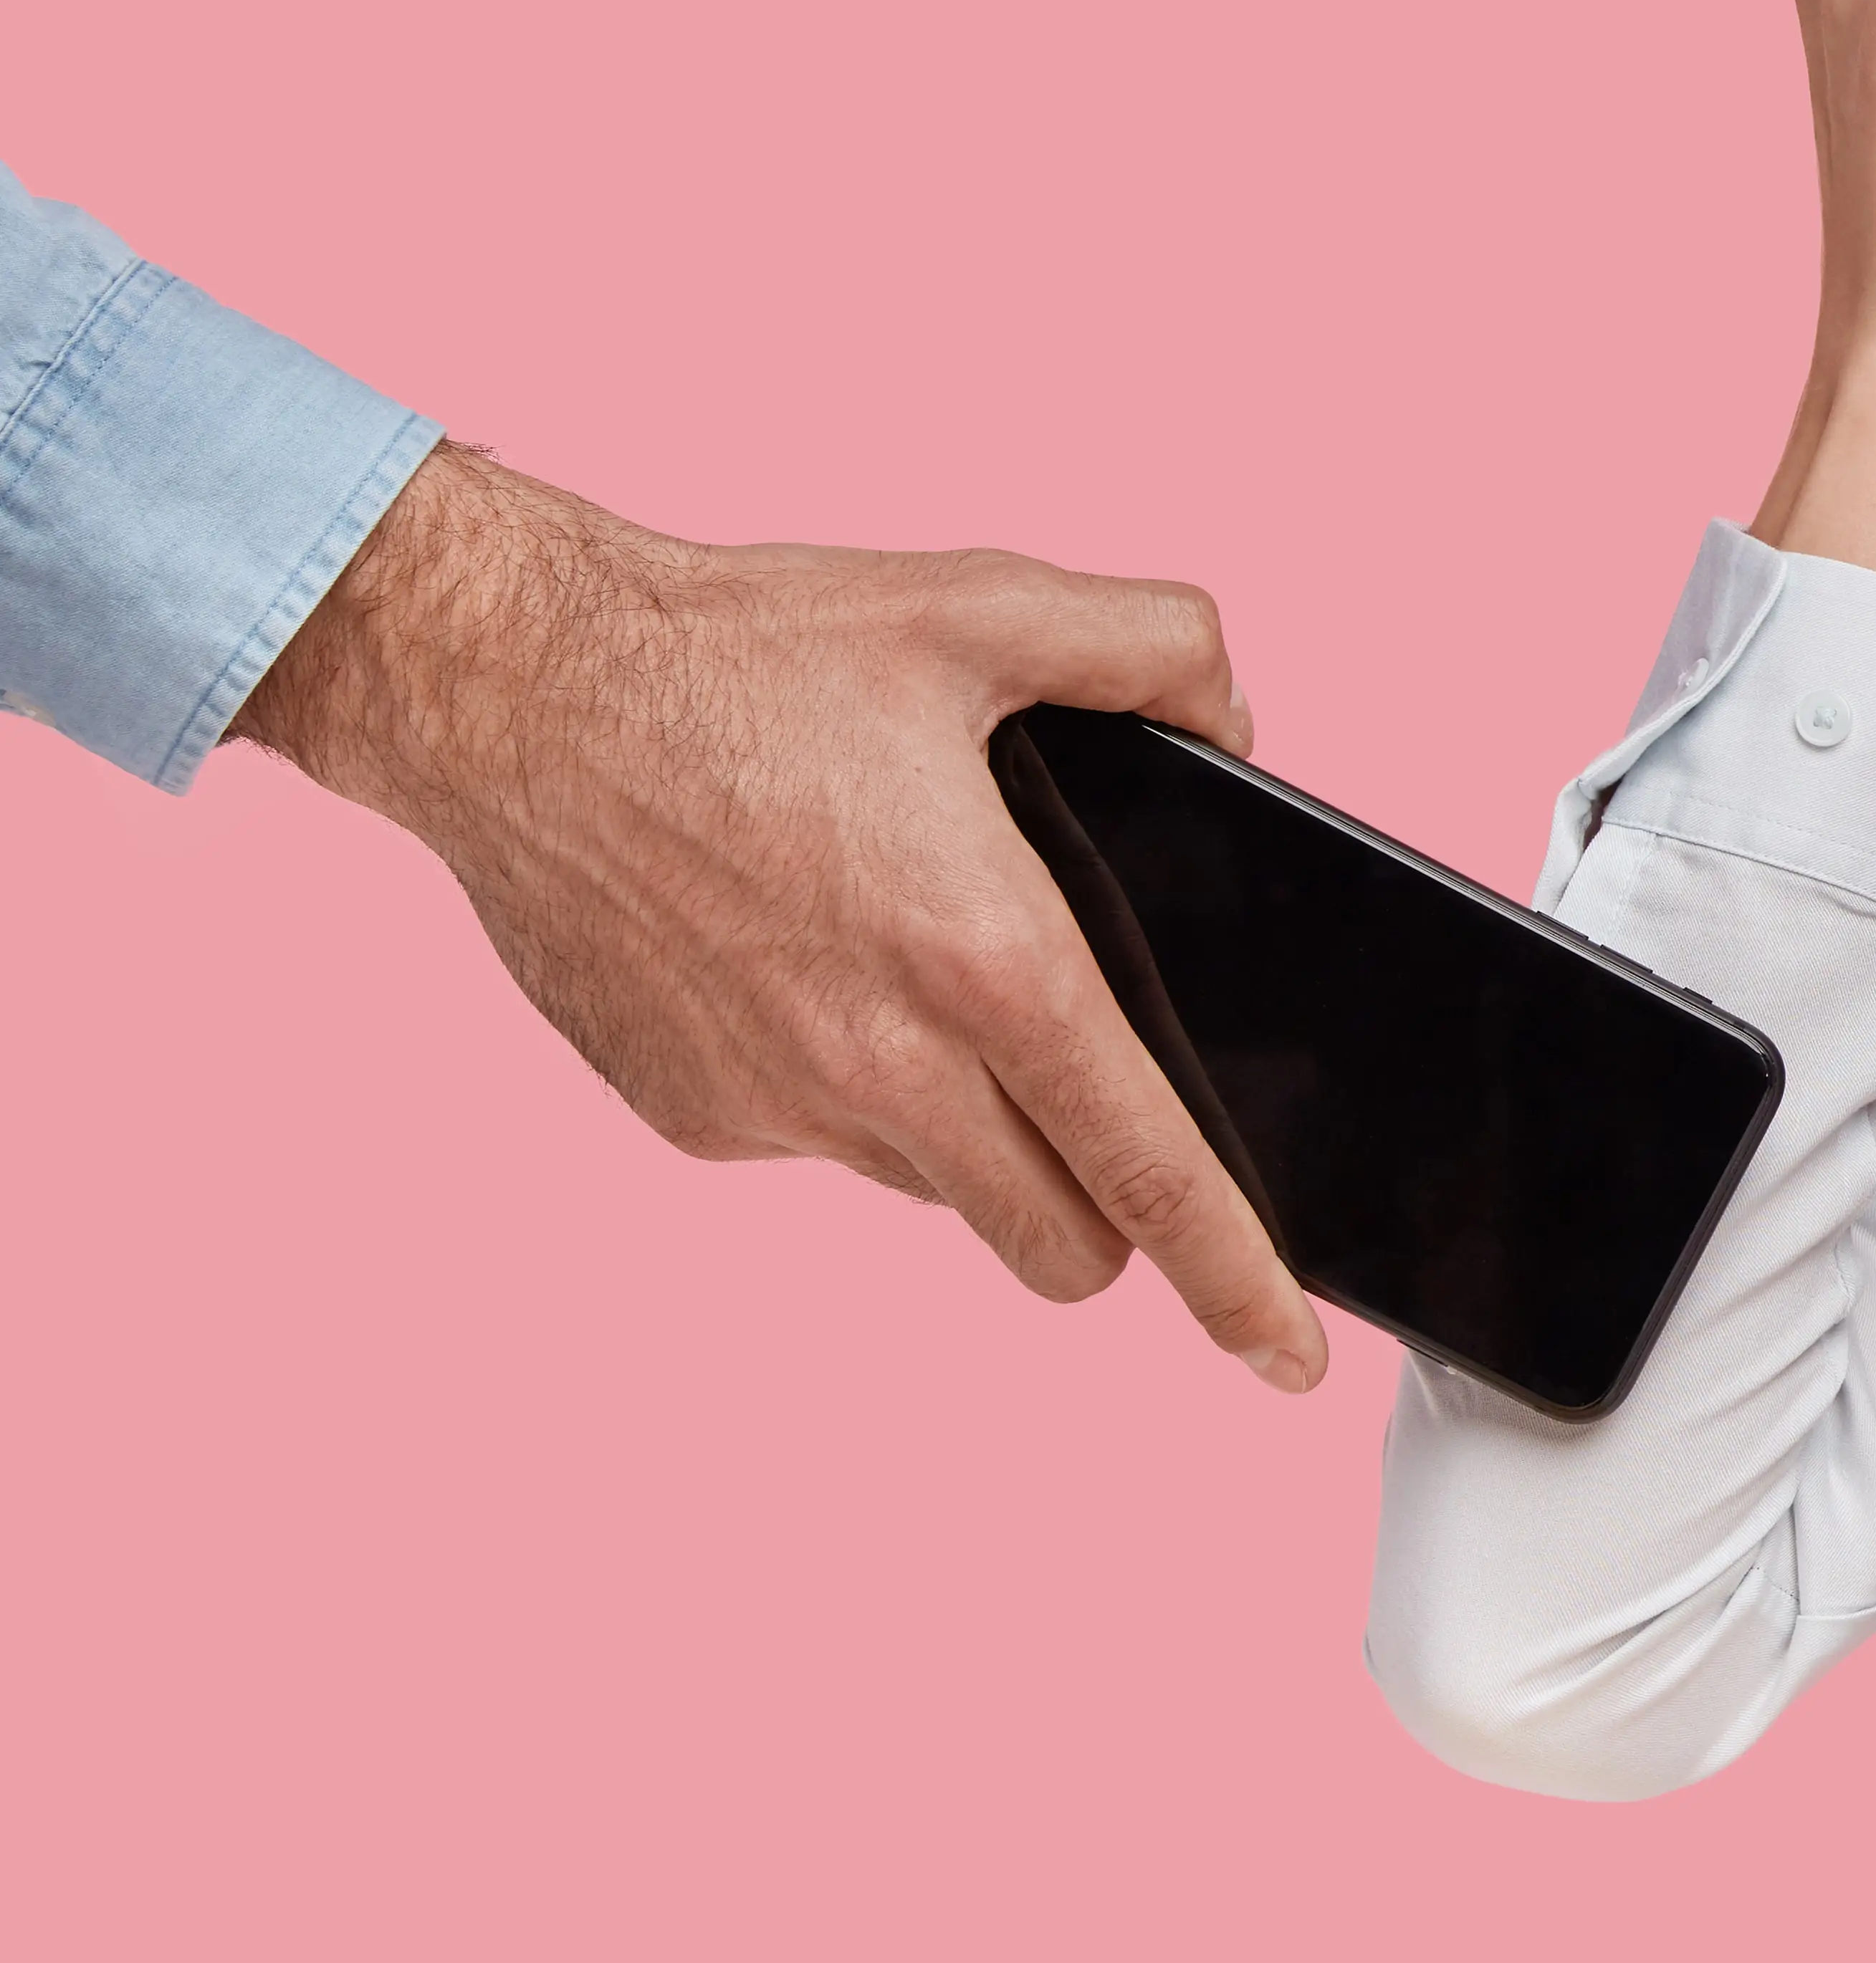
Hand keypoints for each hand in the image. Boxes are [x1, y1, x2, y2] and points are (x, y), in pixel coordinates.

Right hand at [228, 447, 1328, 1388]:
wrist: (505, 687)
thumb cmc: (740, 649)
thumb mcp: (986, 604)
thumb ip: (1158, 645)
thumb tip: (1233, 720)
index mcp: (987, 961)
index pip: (1149, 1176)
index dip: (1235, 1282)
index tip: (1284, 1359)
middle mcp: (883, 1063)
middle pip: (1056, 1245)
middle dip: (1106, 1219)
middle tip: (1111, 1137)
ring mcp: (779, 1105)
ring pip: (939, 1187)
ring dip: (973, 1134)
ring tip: (930, 984)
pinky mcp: (691, 1116)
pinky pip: (821, 1141)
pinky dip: (853, 1087)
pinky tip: (816, 965)